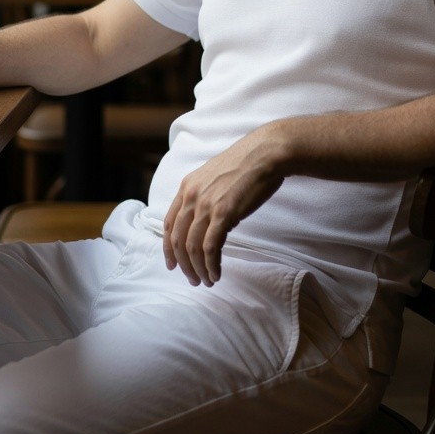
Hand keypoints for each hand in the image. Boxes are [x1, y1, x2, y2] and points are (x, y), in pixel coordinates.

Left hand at [162, 126, 284, 286]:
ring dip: (198, 269)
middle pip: (178, 240)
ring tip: (207, 280)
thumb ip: (203, 195)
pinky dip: (211, 265)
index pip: (168, 224)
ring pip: (193, 247)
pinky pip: (211, 248)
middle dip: (183, 264)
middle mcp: (191, 196)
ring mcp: (206, 205)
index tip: (173, 264)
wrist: (265, 153)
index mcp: (186, 187)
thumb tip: (204, 218)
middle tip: (193, 279)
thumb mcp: (213, 176)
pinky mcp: (224, 213)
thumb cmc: (245, 164)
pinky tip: (217, 273)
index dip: (168, 248)